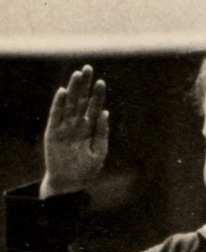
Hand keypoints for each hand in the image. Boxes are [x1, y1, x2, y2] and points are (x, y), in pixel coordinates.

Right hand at [42, 66, 108, 196]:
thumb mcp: (99, 151)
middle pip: (81, 100)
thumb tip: (105, 112)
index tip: (101, 82)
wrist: (70, 183)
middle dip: (85, 85)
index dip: (97, 95)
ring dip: (72, 89)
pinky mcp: (53, 132)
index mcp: (90, 128)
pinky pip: (56, 115)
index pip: (94, 107)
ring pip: (69, 104)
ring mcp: (65, 126)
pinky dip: (59, 103)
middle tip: (88, 68)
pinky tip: (63, 91)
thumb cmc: (87, 169)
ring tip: (77, 75)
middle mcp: (77, 124)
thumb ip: (102, 132)